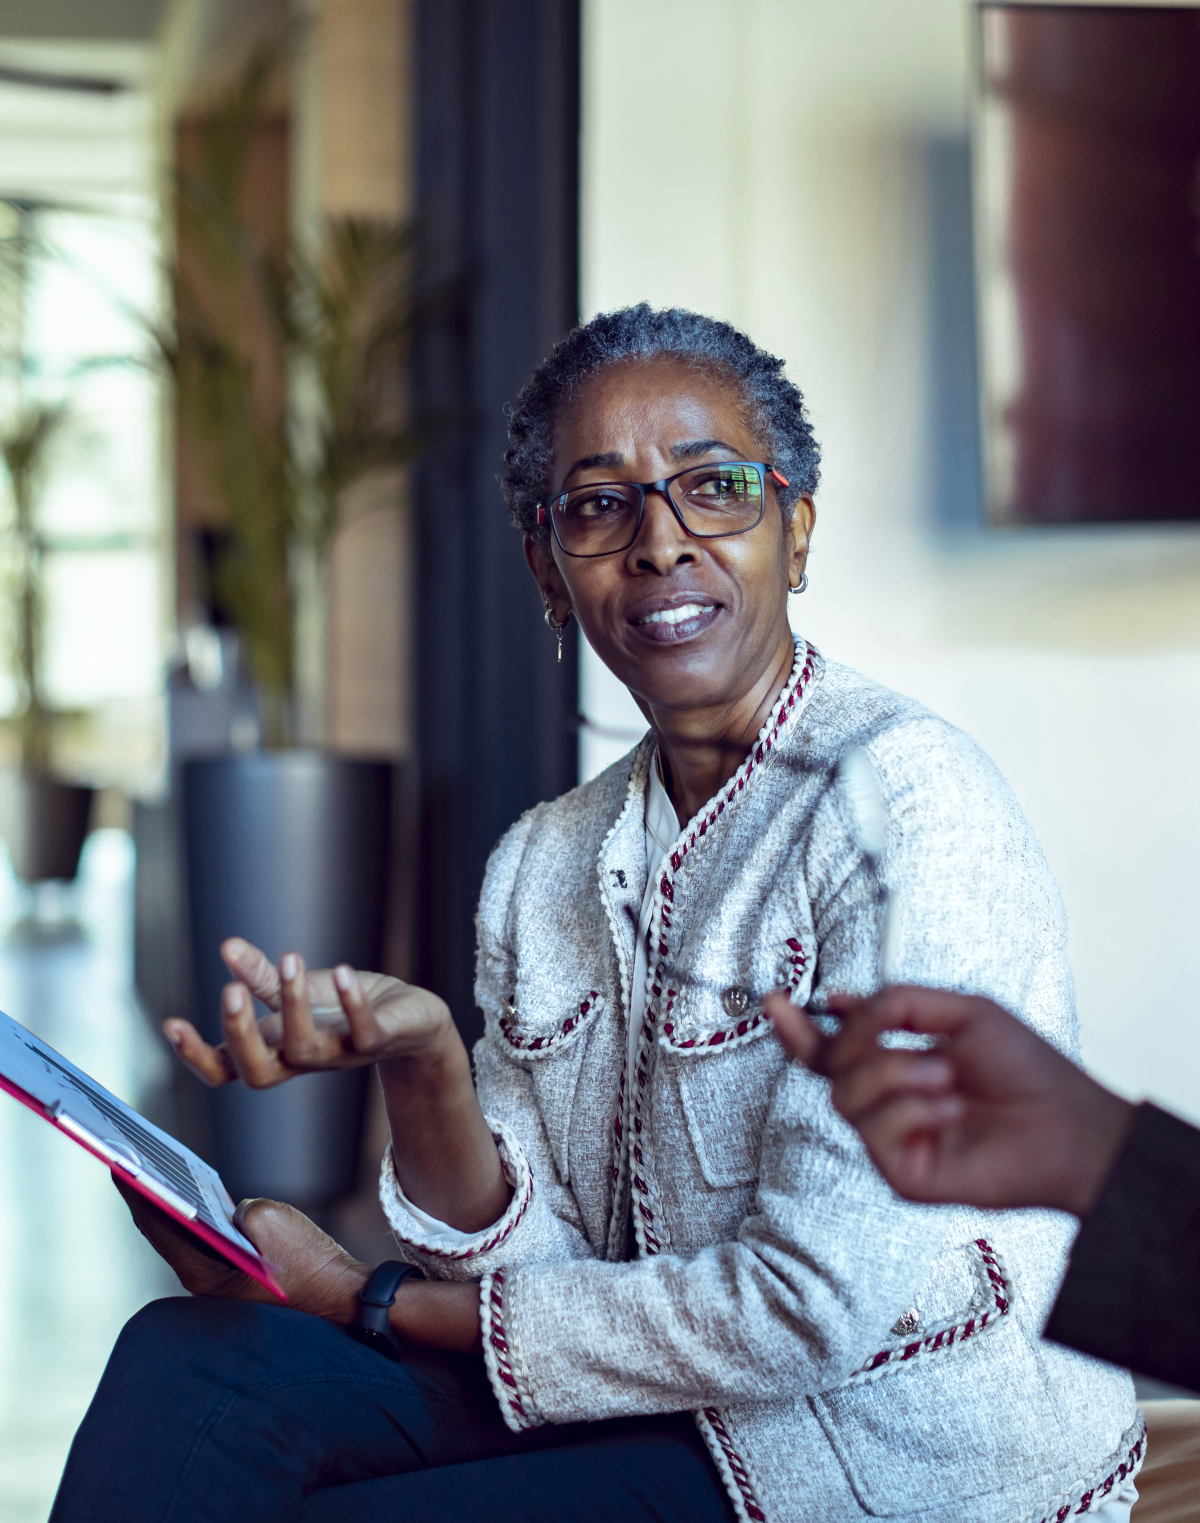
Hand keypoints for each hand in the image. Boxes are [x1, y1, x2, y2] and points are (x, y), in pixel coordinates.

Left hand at [114, 1175, 368, 1322]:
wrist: (348, 1302)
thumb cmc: (311, 1268)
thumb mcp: (270, 1219)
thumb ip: (240, 1206)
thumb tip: (234, 1211)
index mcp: (204, 1273)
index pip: (157, 1224)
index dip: (134, 1190)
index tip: (116, 1162)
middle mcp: (206, 1282)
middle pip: (168, 1231)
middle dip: (150, 1196)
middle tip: (132, 1160)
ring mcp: (224, 1283)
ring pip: (190, 1238)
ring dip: (176, 1207)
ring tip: (161, 1172)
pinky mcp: (243, 1278)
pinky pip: (214, 1244)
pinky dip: (203, 1220)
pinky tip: (203, 1197)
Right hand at [163, 937, 455, 1088]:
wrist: (413, 1024)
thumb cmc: (347, 1010)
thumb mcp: (300, 991)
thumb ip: (262, 977)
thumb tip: (227, 948)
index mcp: (276, 1049)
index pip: (225, 1068)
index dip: (196, 1055)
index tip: (171, 1023)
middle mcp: (302, 1060)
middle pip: (257, 1071)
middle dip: (239, 1033)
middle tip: (229, 991)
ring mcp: (339, 1054)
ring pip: (306, 1049)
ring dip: (294, 1003)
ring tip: (290, 957)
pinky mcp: (379, 1042)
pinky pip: (363, 1032)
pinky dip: (352, 1003)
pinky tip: (344, 971)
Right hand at [766, 986, 1135, 1216]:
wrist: (1066, 1123)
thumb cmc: (1026, 1068)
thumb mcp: (962, 1012)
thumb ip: (898, 1002)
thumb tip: (842, 1002)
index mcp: (899, 1062)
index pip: (834, 1049)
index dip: (800, 1029)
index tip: (774, 1001)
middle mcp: (889, 1102)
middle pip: (830, 1069)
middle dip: (858, 1040)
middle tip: (899, 1032)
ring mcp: (892, 1139)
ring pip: (845, 1097)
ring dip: (893, 1073)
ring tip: (945, 1076)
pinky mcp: (901, 1174)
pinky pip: (874, 1130)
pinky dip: (911, 1109)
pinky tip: (951, 1108)